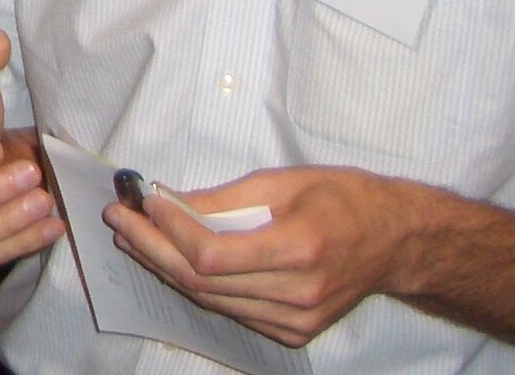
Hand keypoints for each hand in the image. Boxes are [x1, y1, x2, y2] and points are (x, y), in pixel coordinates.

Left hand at [103, 165, 409, 346]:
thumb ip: (228, 197)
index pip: (212, 252)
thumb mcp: (288, 180)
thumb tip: (175, 201)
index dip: (171, 230)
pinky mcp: (291, 333)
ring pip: (210, 301)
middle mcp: (295, 294)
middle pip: (203, 281)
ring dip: (166, 267)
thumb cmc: (345, 197)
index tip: (145, 202)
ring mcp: (293, 322)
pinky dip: (198, 285)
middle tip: (121, 221)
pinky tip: (175, 260)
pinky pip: (230, 310)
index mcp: (299, 247)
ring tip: (136, 237)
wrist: (393, 240)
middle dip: (153, 249)